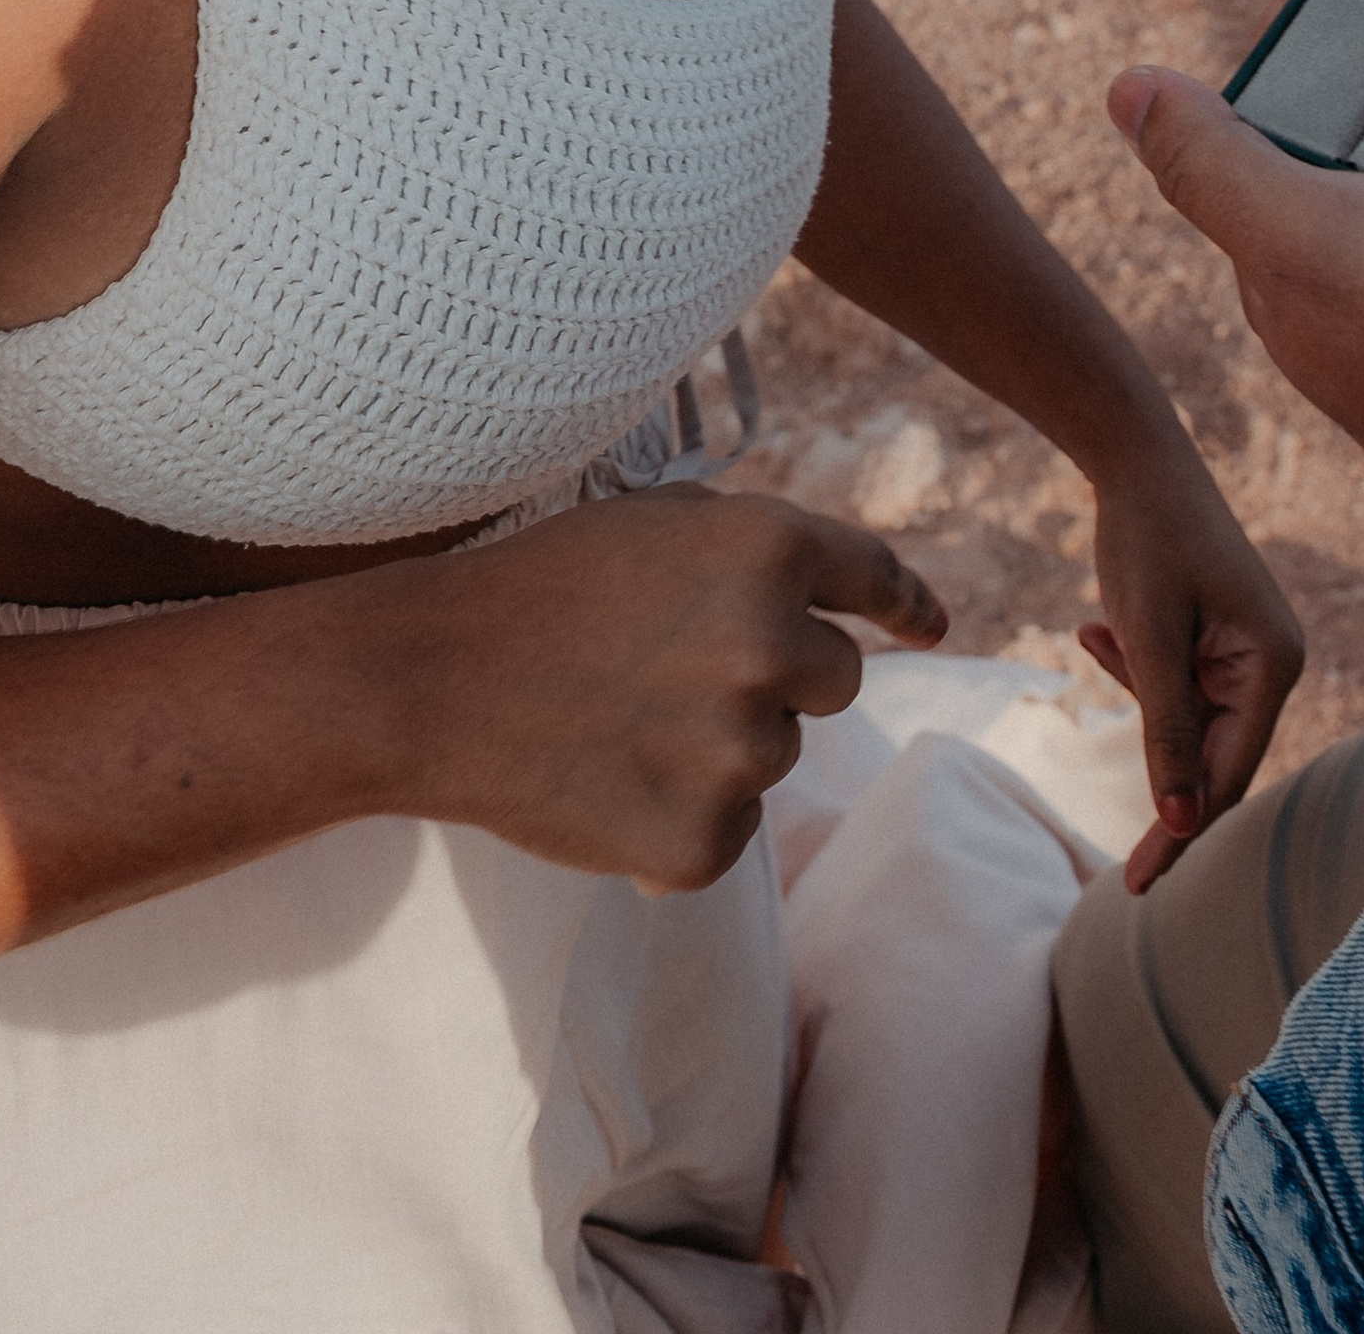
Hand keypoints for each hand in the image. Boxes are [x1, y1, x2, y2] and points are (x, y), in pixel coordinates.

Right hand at [375, 485, 944, 889]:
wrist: (433, 679)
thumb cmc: (543, 585)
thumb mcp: (660, 523)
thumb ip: (759, 552)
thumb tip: (847, 604)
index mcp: (769, 549)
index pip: (875, 578)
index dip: (908, 602)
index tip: (930, 625)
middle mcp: (773, 645)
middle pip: (838, 681)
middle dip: (781, 678)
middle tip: (680, 673)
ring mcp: (741, 751)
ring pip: (777, 756)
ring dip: (722, 746)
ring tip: (622, 721)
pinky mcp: (702, 840)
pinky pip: (729, 831)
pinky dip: (681, 819)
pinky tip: (610, 783)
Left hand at [1075, 439, 1305, 895]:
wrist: (1134, 457)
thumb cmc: (1146, 541)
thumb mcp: (1148, 641)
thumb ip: (1165, 732)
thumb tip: (1180, 821)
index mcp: (1273, 664)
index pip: (1228, 773)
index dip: (1182, 828)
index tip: (1139, 881)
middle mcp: (1271, 662)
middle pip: (1211, 754)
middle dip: (1155, 759)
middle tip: (1121, 854)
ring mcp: (1246, 650)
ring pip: (1185, 720)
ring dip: (1136, 693)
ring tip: (1101, 632)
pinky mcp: (1216, 638)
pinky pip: (1174, 685)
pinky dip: (1135, 669)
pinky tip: (1099, 628)